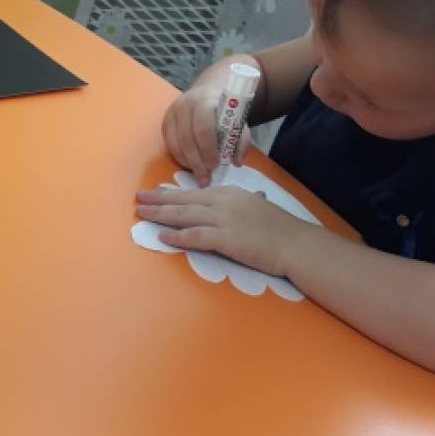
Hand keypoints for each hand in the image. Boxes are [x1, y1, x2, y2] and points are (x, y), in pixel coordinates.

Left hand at [136, 185, 306, 276]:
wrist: (296, 243)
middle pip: (183, 200)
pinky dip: (177, 236)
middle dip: (158, 199)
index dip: (172, 193)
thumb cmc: (280, 228)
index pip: (194, 192)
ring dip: (160, 215)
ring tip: (142, 214)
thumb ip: (250, 202)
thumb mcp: (261, 207)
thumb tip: (253, 198)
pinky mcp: (225, 239)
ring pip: (184, 215)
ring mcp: (223, 219)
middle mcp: (223, 202)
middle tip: (138, 198)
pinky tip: (163, 237)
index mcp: (230, 193)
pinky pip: (195, 236)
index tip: (155, 192)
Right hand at [161, 87, 249, 186]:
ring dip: (187, 163)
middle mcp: (185, 105)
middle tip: (206, 178)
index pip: (203, 128)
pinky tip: (190, 164)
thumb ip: (240, 140)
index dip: (208, 150)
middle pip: (186, 139)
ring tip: (199, 175)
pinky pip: (169, 145)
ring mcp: (172, 112)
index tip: (215, 165)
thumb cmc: (225, 108)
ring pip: (175, 144)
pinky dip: (179, 157)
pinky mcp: (165, 121)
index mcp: (205, 101)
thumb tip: (236, 162)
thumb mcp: (238, 119)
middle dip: (196, 162)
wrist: (208, 90)